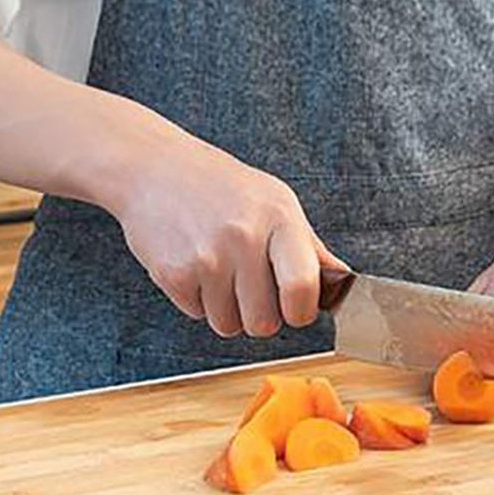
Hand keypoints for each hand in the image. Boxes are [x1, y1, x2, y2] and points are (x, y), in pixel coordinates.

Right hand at [110, 128, 345, 338]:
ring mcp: (206, 258)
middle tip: (248, 289)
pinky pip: (197, 315)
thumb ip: (308, 245)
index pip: (303, 288)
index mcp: (277, 218)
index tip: (294, 308)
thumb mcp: (273, 200)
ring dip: (225, 310)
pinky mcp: (173, 274)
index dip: (301, 311)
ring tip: (217, 272)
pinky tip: (193, 265)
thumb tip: (340, 283)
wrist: (152, 168)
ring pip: (228, 326)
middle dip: (259, 316)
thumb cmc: (218, 184)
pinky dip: (197, 300)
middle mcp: (243, 238)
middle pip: (264, 322)